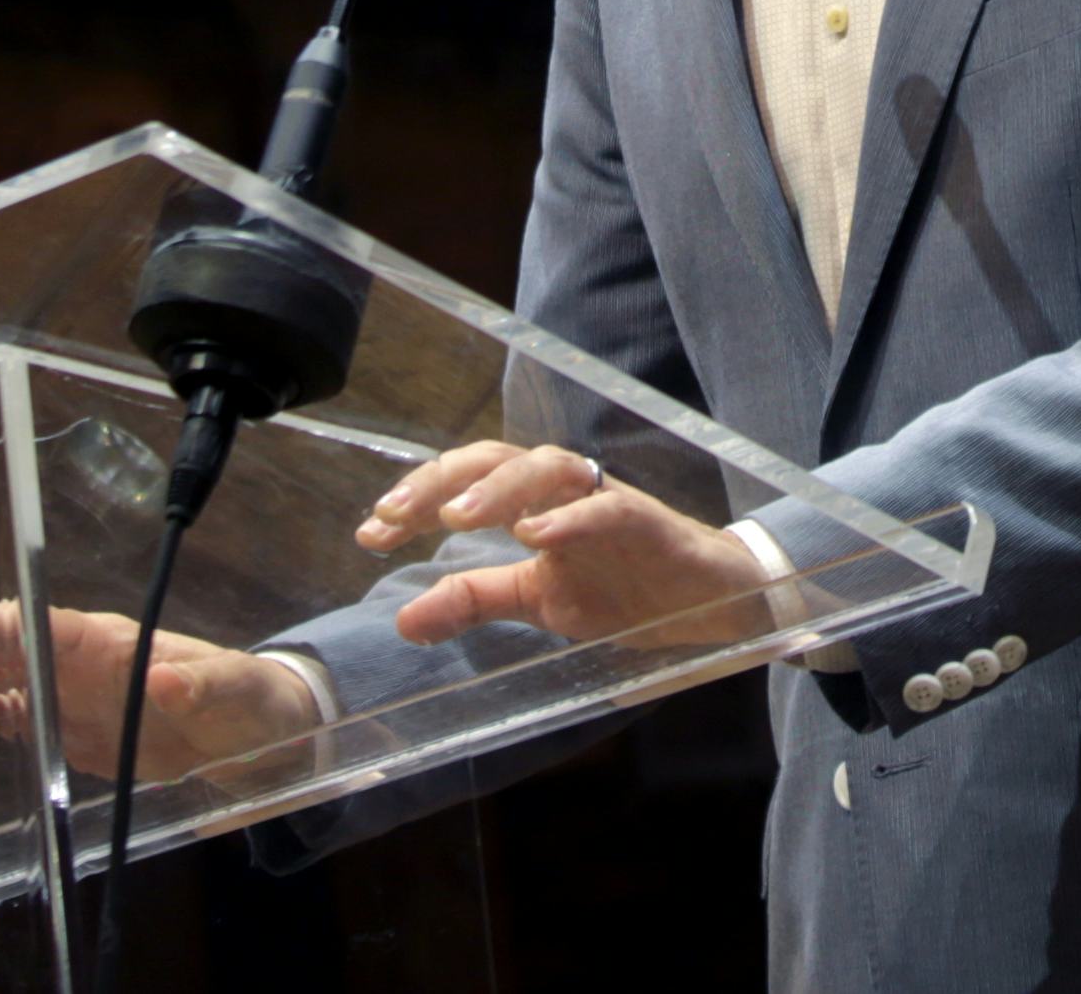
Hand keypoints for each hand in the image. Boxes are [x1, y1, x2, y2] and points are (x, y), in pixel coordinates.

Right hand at [0, 598, 323, 784]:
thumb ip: (201, 687)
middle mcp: (69, 654)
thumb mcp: (231, 694)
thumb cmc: (242, 701)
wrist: (252, 731)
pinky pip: (1, 712)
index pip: (17, 623)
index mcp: (99, 639)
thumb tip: (165, 684)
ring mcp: (61, 686)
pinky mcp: (62, 722)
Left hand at [356, 441, 773, 649]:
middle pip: (495, 458)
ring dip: (498, 489)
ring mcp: (603, 500)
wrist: (710, 603)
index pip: (463, 485)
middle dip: (441, 481)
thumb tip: (402, 622)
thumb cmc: (623, 589)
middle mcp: (561, 491)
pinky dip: (569, 517)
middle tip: (395, 516)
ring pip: (546, 466)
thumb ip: (473, 602)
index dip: (415, 500)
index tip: (370, 533)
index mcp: (531, 504)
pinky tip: (536, 534)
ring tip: (456, 517)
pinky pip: (606, 508)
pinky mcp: (647, 521)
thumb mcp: (538, 602)